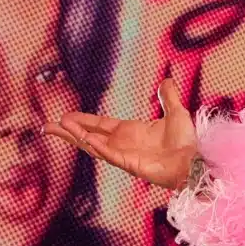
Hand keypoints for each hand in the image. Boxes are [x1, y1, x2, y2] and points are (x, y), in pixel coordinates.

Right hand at [44, 75, 198, 189]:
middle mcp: (123, 144)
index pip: (99, 125)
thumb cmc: (187, 144)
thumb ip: (168, 97)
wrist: (196, 160)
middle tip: (47, 127)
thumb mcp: (177, 113)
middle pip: (88, 137)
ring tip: (57, 128)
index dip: (82, 120)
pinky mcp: (132, 164)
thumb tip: (167, 80)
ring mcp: (125, 156)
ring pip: (94, 146)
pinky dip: (98, 147)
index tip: (65, 116)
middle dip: (68, 132)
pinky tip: (85, 138)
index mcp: (130, 133)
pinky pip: (110, 155)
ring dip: (76, 137)